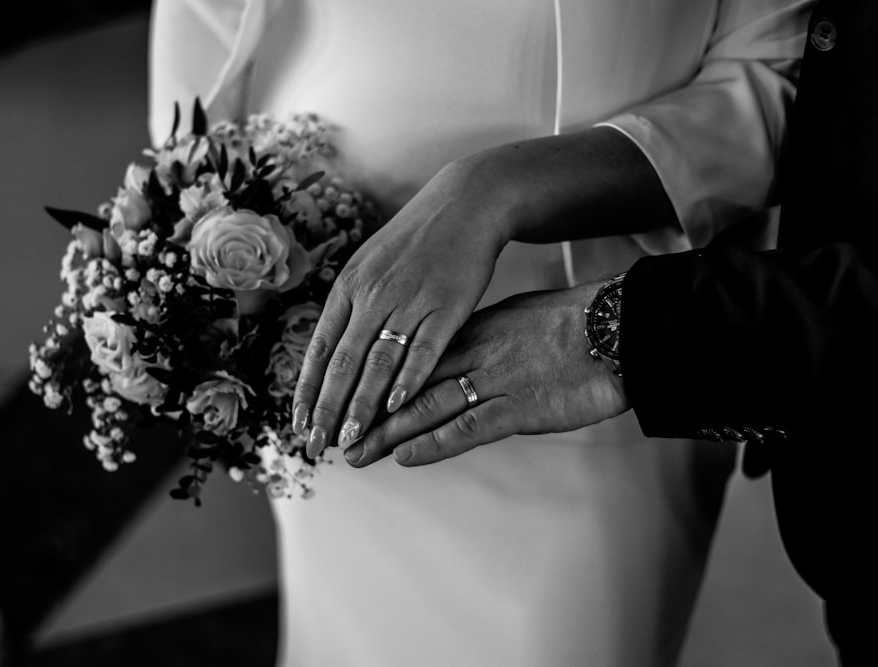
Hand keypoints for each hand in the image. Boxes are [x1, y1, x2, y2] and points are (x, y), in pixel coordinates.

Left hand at [294, 158, 514, 457]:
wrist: (465, 203)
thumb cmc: (416, 242)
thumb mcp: (371, 266)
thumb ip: (351, 307)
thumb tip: (331, 350)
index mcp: (349, 287)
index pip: (321, 349)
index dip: (308, 390)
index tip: (298, 424)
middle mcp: (372, 295)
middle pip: (344, 361)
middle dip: (328, 409)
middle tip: (316, 445)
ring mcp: (409, 299)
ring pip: (378, 361)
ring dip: (363, 404)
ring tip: (352, 439)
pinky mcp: (447, 304)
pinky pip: (425, 348)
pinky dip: (409, 379)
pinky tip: (397, 406)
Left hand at [343, 284, 629, 466]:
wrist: (619, 327)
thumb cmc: (574, 322)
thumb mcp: (517, 317)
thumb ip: (482, 334)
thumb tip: (457, 348)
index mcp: (472, 328)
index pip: (412, 358)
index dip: (377, 381)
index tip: (350, 397)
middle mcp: (473, 352)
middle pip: (406, 385)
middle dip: (366, 413)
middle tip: (335, 434)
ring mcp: (493, 380)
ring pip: (425, 408)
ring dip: (386, 434)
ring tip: (355, 453)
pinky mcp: (518, 408)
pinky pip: (465, 428)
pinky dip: (431, 444)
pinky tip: (404, 457)